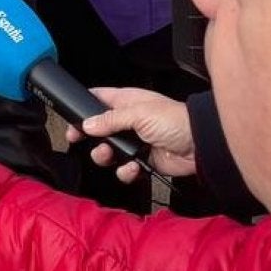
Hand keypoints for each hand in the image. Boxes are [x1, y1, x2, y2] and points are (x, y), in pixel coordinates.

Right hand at [66, 87, 196, 183]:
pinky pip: (124, 169)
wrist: (199, 146)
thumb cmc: (174, 120)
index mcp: (126, 102)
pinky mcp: (142, 162)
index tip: (71, 117)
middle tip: (78, 140)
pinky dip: (126, 171)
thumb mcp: (139, 113)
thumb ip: (110, 119)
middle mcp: (128, 121)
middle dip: (88, 136)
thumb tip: (87, 124)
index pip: (98, 99)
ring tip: (110, 155)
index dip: (83, 107)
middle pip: (98, 128)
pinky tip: (133, 167)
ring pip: (108, 151)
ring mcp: (134, 142)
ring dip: (105, 156)